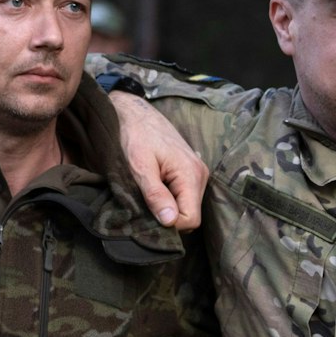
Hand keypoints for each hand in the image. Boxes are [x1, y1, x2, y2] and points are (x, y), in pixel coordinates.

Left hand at [109, 92, 205, 229]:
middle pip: (190, 215)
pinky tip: (153, 188)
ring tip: (147, 193)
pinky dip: (169, 198)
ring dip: (167, 207)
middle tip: (143, 205)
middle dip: (168, 217)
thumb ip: (155, 194)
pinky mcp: (189, 171)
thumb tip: (170, 221)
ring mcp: (197, 173)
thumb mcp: (140, 167)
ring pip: (186, 206)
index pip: (191, 219)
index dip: (170, 225)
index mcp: (191, 174)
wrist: (135, 112)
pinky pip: (183, 196)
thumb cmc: (135, 135)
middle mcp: (200, 175)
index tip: (148, 216)